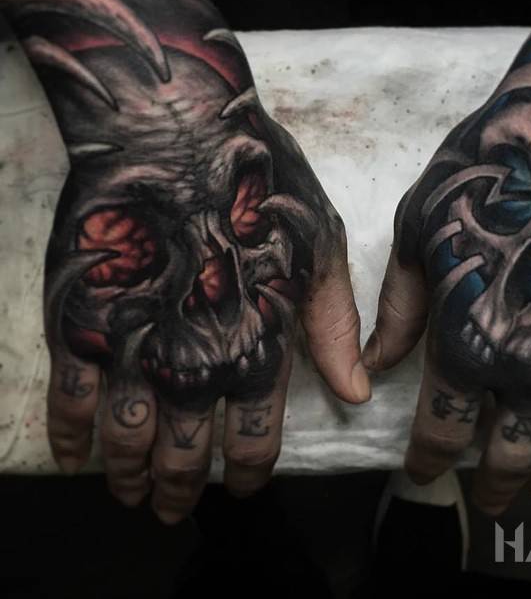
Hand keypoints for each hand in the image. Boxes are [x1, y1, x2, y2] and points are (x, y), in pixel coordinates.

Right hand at [0, 0, 368, 522]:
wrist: (176, 125)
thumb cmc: (258, 181)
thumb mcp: (319, 247)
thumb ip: (335, 325)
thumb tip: (358, 392)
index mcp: (257, 345)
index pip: (256, 440)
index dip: (250, 470)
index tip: (246, 481)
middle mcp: (194, 359)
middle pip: (187, 455)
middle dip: (183, 489)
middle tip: (176, 507)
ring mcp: (131, 343)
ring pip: (128, 441)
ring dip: (130, 476)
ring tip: (133, 495)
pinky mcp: (78, 318)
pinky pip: (69, 398)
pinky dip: (71, 435)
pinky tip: (76, 453)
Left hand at [364, 0, 530, 513]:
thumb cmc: (494, 166)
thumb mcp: (421, 224)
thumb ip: (401, 306)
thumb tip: (369, 368)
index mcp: (467, 336)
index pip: (443, 431)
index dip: (429, 460)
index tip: (422, 469)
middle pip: (509, 455)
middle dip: (492, 484)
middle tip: (484, 497)